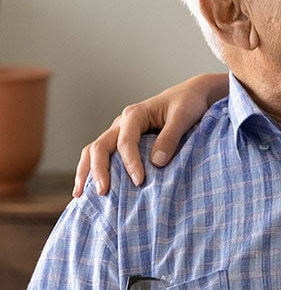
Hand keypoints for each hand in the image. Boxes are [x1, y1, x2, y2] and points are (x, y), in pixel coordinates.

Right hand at [73, 73, 227, 196]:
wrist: (192, 94)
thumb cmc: (189, 103)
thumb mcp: (183, 117)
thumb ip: (170, 137)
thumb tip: (156, 163)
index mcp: (135, 114)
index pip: (126, 142)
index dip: (131, 163)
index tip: (140, 181)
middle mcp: (122, 122)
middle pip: (100, 146)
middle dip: (98, 170)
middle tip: (103, 193)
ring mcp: (120, 131)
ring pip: (94, 150)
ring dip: (86, 171)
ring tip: (80, 195)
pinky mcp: (122, 139)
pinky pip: (102, 154)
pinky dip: (92, 169)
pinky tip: (88, 188)